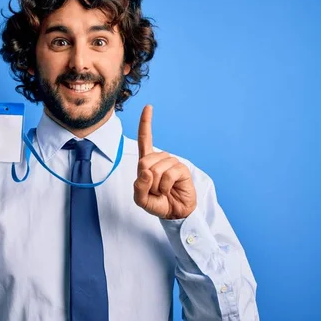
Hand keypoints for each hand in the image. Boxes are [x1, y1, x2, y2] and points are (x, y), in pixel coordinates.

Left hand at [133, 105, 196, 219]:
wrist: (174, 213)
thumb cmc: (157, 203)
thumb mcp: (141, 199)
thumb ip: (139, 187)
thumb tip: (146, 171)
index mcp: (147, 162)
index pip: (145, 139)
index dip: (146, 123)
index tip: (149, 107)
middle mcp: (160, 159)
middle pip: (144, 162)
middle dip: (146, 181)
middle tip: (154, 190)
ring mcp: (171, 162)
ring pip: (156, 170)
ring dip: (156, 186)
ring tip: (162, 191)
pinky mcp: (181, 169)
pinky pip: (168, 174)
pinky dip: (165, 187)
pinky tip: (170, 190)